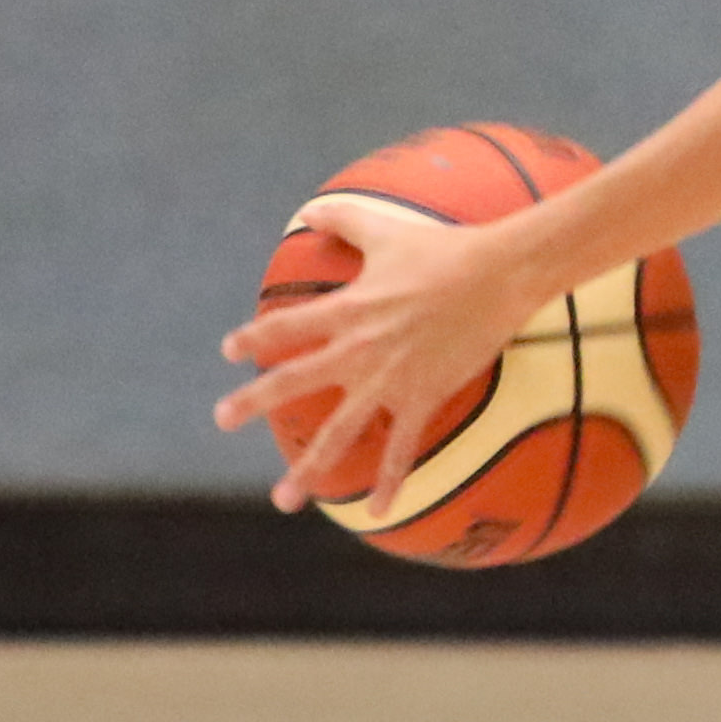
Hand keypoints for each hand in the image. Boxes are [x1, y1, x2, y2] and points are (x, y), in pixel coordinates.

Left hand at [212, 196, 555, 513]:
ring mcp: (389, 379)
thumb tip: (310, 210)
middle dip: (253, 402)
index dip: (255, 338)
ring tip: (283, 499)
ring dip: (308, 468)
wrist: (498, 274)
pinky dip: (387, 483)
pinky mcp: (423, 396)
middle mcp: (358, 349)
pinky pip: (401, 449)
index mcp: (346, 310)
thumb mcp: (386, 230)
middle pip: (293, 381)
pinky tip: (373, 512)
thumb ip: (344, 219)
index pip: (286, 327)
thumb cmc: (443, 249)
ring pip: (338, 432)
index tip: (230, 352)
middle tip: (221, 419)